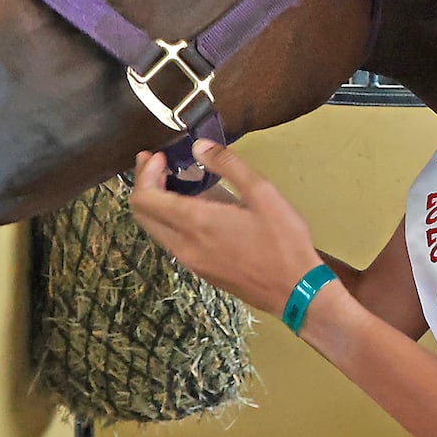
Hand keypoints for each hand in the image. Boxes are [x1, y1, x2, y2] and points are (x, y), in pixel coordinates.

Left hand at [128, 139, 324, 315]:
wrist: (294, 291)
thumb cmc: (282, 240)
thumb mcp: (262, 192)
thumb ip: (227, 164)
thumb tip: (199, 146)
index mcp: (195, 222)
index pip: (144, 198)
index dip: (145, 173)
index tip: (160, 156)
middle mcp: (184, 244)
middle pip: (142, 214)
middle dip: (144, 184)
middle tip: (158, 163)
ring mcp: (190, 261)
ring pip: (156, 229)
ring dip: (157, 202)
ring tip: (175, 180)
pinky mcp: (201, 270)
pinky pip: (173, 241)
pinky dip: (171, 219)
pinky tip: (194, 208)